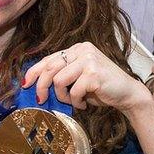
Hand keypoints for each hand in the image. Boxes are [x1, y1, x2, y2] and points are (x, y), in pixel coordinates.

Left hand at [23, 42, 152, 112]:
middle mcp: (82, 50)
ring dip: (63, 96)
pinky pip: (73, 91)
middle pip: (49, 68)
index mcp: (77, 49)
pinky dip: (75, 102)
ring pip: (58, 81)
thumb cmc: (101, 88)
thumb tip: (36, 85)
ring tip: (73, 101)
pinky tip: (83, 103)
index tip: (25, 83)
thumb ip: (62, 75)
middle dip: (41, 87)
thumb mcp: (78, 77)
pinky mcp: (93, 73)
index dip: (34, 71)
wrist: (127, 93)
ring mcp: (88, 60)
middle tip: (40, 100)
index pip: (49, 58)